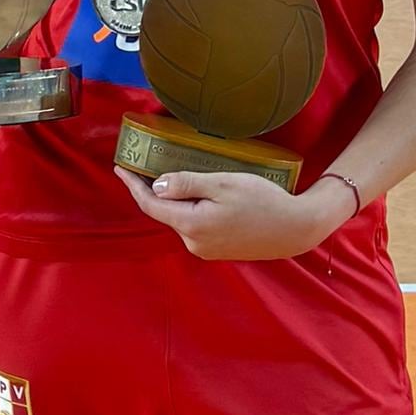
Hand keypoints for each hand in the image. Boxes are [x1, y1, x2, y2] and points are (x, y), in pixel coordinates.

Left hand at [118, 167, 349, 262]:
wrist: (295, 229)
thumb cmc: (263, 201)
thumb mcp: (223, 183)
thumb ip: (187, 184)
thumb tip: (157, 185)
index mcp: (192, 225)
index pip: (151, 205)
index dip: (133, 185)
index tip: (120, 167)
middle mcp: (193, 242)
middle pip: (165, 212)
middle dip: (156, 190)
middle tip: (148, 163)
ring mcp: (206, 249)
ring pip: (182, 218)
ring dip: (177, 199)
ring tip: (178, 175)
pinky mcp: (218, 250)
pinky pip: (196, 225)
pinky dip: (191, 209)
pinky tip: (200, 195)